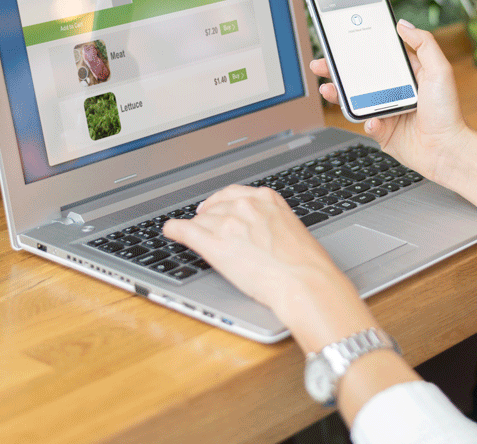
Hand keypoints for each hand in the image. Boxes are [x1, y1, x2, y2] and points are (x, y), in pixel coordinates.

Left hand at [162, 186, 374, 350]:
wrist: (304, 282)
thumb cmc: (306, 264)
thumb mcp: (292, 228)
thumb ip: (272, 221)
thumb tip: (262, 230)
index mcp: (267, 199)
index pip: (233, 194)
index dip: (220, 203)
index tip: (215, 208)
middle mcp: (245, 206)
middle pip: (215, 208)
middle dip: (210, 219)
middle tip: (208, 230)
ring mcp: (227, 223)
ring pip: (200, 220)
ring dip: (198, 230)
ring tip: (195, 238)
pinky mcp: (213, 244)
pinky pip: (184, 230)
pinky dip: (174, 230)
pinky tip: (170, 231)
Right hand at [311, 20, 470, 183]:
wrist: (446, 150)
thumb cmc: (447, 112)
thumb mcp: (440, 70)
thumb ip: (424, 43)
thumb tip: (403, 24)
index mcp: (407, 74)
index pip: (379, 57)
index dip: (360, 49)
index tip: (343, 42)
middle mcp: (396, 92)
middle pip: (361, 77)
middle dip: (339, 70)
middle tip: (322, 64)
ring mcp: (387, 112)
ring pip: (357, 100)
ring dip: (340, 94)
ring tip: (329, 89)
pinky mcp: (383, 131)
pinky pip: (366, 124)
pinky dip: (367, 122)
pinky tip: (373, 121)